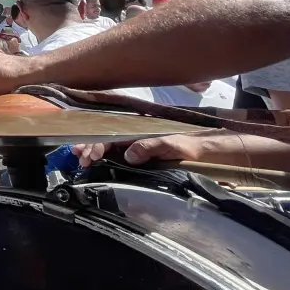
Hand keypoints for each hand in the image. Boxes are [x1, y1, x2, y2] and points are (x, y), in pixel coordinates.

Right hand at [73, 133, 209, 167]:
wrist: (210, 153)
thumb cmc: (193, 146)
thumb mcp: (174, 145)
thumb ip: (150, 147)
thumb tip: (128, 154)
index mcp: (142, 128)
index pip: (113, 133)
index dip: (99, 143)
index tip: (89, 154)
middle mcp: (137, 133)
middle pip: (108, 136)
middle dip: (92, 145)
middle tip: (79, 158)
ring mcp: (139, 143)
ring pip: (111, 144)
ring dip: (96, 150)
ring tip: (83, 160)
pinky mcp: (143, 153)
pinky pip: (119, 152)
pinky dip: (106, 156)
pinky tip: (97, 161)